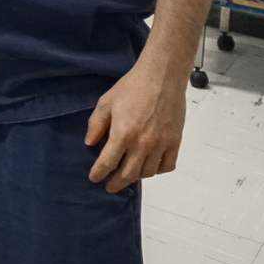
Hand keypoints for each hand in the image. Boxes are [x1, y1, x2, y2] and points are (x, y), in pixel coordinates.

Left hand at [85, 61, 187, 192]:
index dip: (99, 173)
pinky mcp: (174, 142)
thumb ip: (96, 124)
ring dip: (135, 177)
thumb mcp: (106, 103)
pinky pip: (166, 166)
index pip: (107, 163)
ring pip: (147, 173)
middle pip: (127, 174)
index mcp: (122, 134)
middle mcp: (142, 144)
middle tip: (109, 185)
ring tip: (128, 175)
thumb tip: (90, 143)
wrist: (161, 77)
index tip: (94, 178)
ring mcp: (160, 145)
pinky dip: (157, 170)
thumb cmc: (133, 87)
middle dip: (116, 183)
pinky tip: (150, 167)